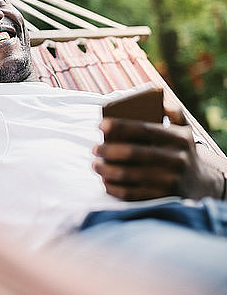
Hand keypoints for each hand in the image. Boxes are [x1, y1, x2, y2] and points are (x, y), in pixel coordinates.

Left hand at [92, 113, 222, 200]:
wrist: (201, 185)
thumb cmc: (182, 150)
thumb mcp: (184, 129)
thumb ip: (173, 110)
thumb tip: (159, 94)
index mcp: (179, 138)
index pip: (144, 129)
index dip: (120, 126)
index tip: (101, 124)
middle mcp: (177, 160)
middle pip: (133, 153)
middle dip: (108, 150)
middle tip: (94, 148)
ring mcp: (170, 181)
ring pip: (129, 175)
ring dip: (107, 170)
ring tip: (96, 164)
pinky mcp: (163, 199)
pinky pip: (132, 195)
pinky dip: (114, 188)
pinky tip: (105, 181)